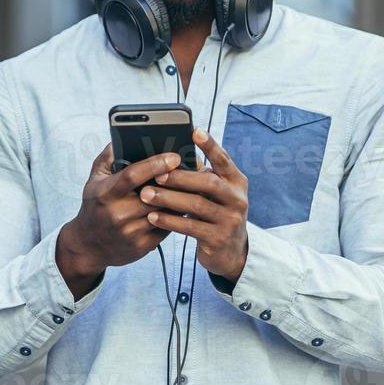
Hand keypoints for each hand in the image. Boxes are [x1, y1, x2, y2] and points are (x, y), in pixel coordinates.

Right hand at [56, 145, 181, 297]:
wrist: (88, 246)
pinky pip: (167, 227)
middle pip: (155, 194)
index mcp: (106, 193)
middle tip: (195, 168)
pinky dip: (177, 215)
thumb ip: (108, 157)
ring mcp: (131, 231)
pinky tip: (186, 204)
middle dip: (176, 181)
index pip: (133, 175)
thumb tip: (123, 137)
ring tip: (196, 184)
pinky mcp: (142, 246)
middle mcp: (118, 213)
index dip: (155, 164)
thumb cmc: (95, 206)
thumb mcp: (94, 179)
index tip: (174, 156)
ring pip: (165, 212)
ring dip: (181, 198)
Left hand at [139, 128, 249, 283]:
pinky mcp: (218, 239)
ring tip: (146, 195)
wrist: (232, 253)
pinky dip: (170, 220)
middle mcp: (237, 199)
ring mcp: (230, 220)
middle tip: (156, 174)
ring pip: (197, 205)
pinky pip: (190, 227)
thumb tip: (172, 158)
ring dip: (169, 199)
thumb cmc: (216, 214)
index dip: (210, 145)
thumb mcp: (216, 194)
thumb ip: (202, 177)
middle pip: (208, 182)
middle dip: (180, 177)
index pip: (223, 159)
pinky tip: (153, 216)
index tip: (195, 132)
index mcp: (236, 181)